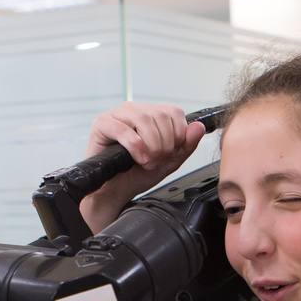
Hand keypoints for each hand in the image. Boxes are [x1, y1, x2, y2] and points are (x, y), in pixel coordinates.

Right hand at [79, 103, 207, 233]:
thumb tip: (198, 126)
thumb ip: (186, 144)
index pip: (174, 111)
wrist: (117, 190)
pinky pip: (123, 130)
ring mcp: (117, 115)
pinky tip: (137, 159)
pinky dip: (135, 147)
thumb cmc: (138, 173)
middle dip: (164, 144)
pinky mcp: (102, 124)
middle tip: (157, 161)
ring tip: (147, 162)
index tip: (171, 153)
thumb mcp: (169, 161)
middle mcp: (134, 110)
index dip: (178, 134)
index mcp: (151, 114)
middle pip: (160, 115)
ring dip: (151, 146)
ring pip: (143, 119)